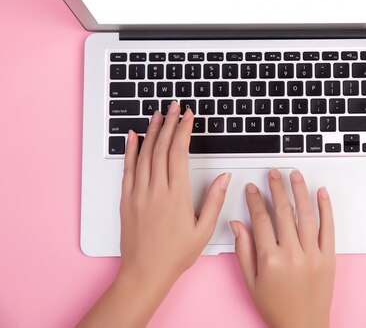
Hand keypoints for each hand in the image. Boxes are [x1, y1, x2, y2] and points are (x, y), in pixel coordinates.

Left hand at [78, 102, 229, 327]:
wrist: (144, 273)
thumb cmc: (175, 255)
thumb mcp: (203, 230)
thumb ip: (214, 200)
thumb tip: (224, 177)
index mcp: (176, 196)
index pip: (179, 153)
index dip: (184, 131)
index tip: (188, 116)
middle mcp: (155, 190)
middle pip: (161, 148)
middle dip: (169, 123)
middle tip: (174, 106)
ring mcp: (138, 193)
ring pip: (144, 154)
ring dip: (152, 131)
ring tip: (158, 114)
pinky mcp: (127, 199)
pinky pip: (128, 168)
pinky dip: (131, 150)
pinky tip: (134, 136)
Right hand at [230, 169, 334, 327]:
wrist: (303, 327)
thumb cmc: (276, 308)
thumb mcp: (251, 282)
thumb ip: (243, 251)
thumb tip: (237, 224)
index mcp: (270, 260)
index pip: (261, 219)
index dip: (255, 200)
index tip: (252, 188)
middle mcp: (292, 254)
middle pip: (283, 211)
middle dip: (276, 188)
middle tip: (273, 173)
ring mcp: (313, 255)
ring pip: (306, 214)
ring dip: (300, 191)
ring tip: (295, 175)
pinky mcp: (328, 257)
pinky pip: (328, 228)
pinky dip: (326, 208)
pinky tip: (322, 193)